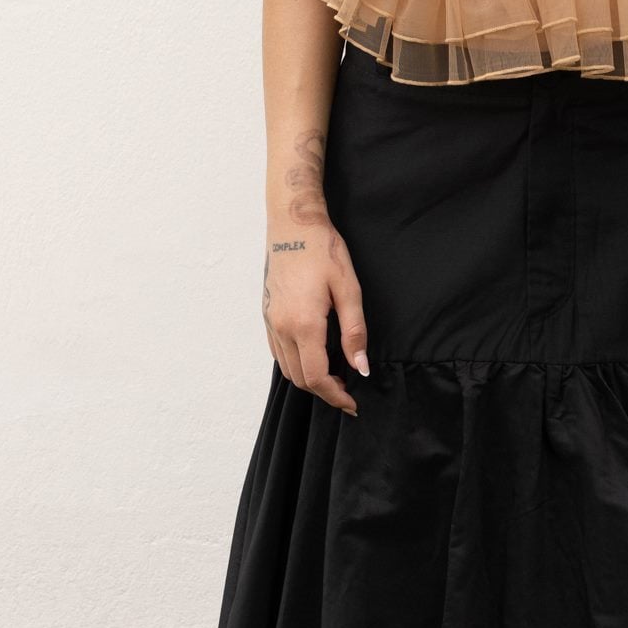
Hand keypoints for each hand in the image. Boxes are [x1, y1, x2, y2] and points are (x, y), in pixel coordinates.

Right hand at [263, 220, 369, 415]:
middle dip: (324, 392)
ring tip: (335, 376)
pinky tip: (315, 356)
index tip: (353, 403)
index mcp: (303, 324)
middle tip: (348, 393)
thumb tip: (360, 368)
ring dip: (309, 379)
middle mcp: (281, 328)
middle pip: (300, 379)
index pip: (316, 377)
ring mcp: (270, 322)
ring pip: (287, 368)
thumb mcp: (348, 288)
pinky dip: (296, 363)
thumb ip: (354, 332)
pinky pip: (278, 352)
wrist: (292, 224)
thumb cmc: (323, 250)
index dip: (336, 396)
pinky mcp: (267, 315)